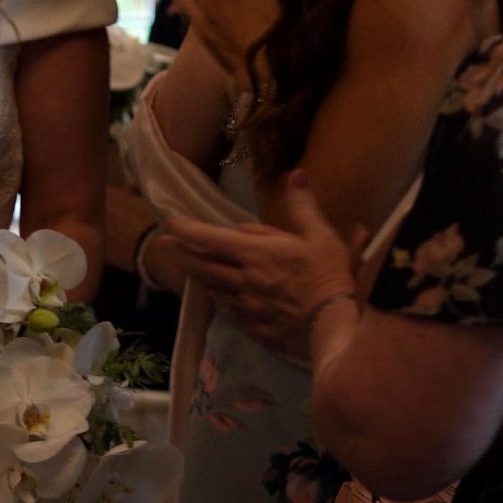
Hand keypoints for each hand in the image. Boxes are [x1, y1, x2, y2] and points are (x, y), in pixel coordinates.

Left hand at [163, 172, 361, 360]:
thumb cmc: (328, 276)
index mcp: (254, 254)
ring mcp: (246, 307)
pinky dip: (222, 300)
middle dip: (182, 253)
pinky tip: (222, 298)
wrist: (335, 327)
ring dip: (199, 277)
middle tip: (168, 244)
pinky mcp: (253, 329)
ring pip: (213, 289)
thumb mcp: (320, 235)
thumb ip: (303, 205)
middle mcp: (242, 280)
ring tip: (191, 268)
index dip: (185, 229)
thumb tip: (295, 174)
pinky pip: (230, 312)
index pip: (208, 238)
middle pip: (202, 265)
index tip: (169, 222)